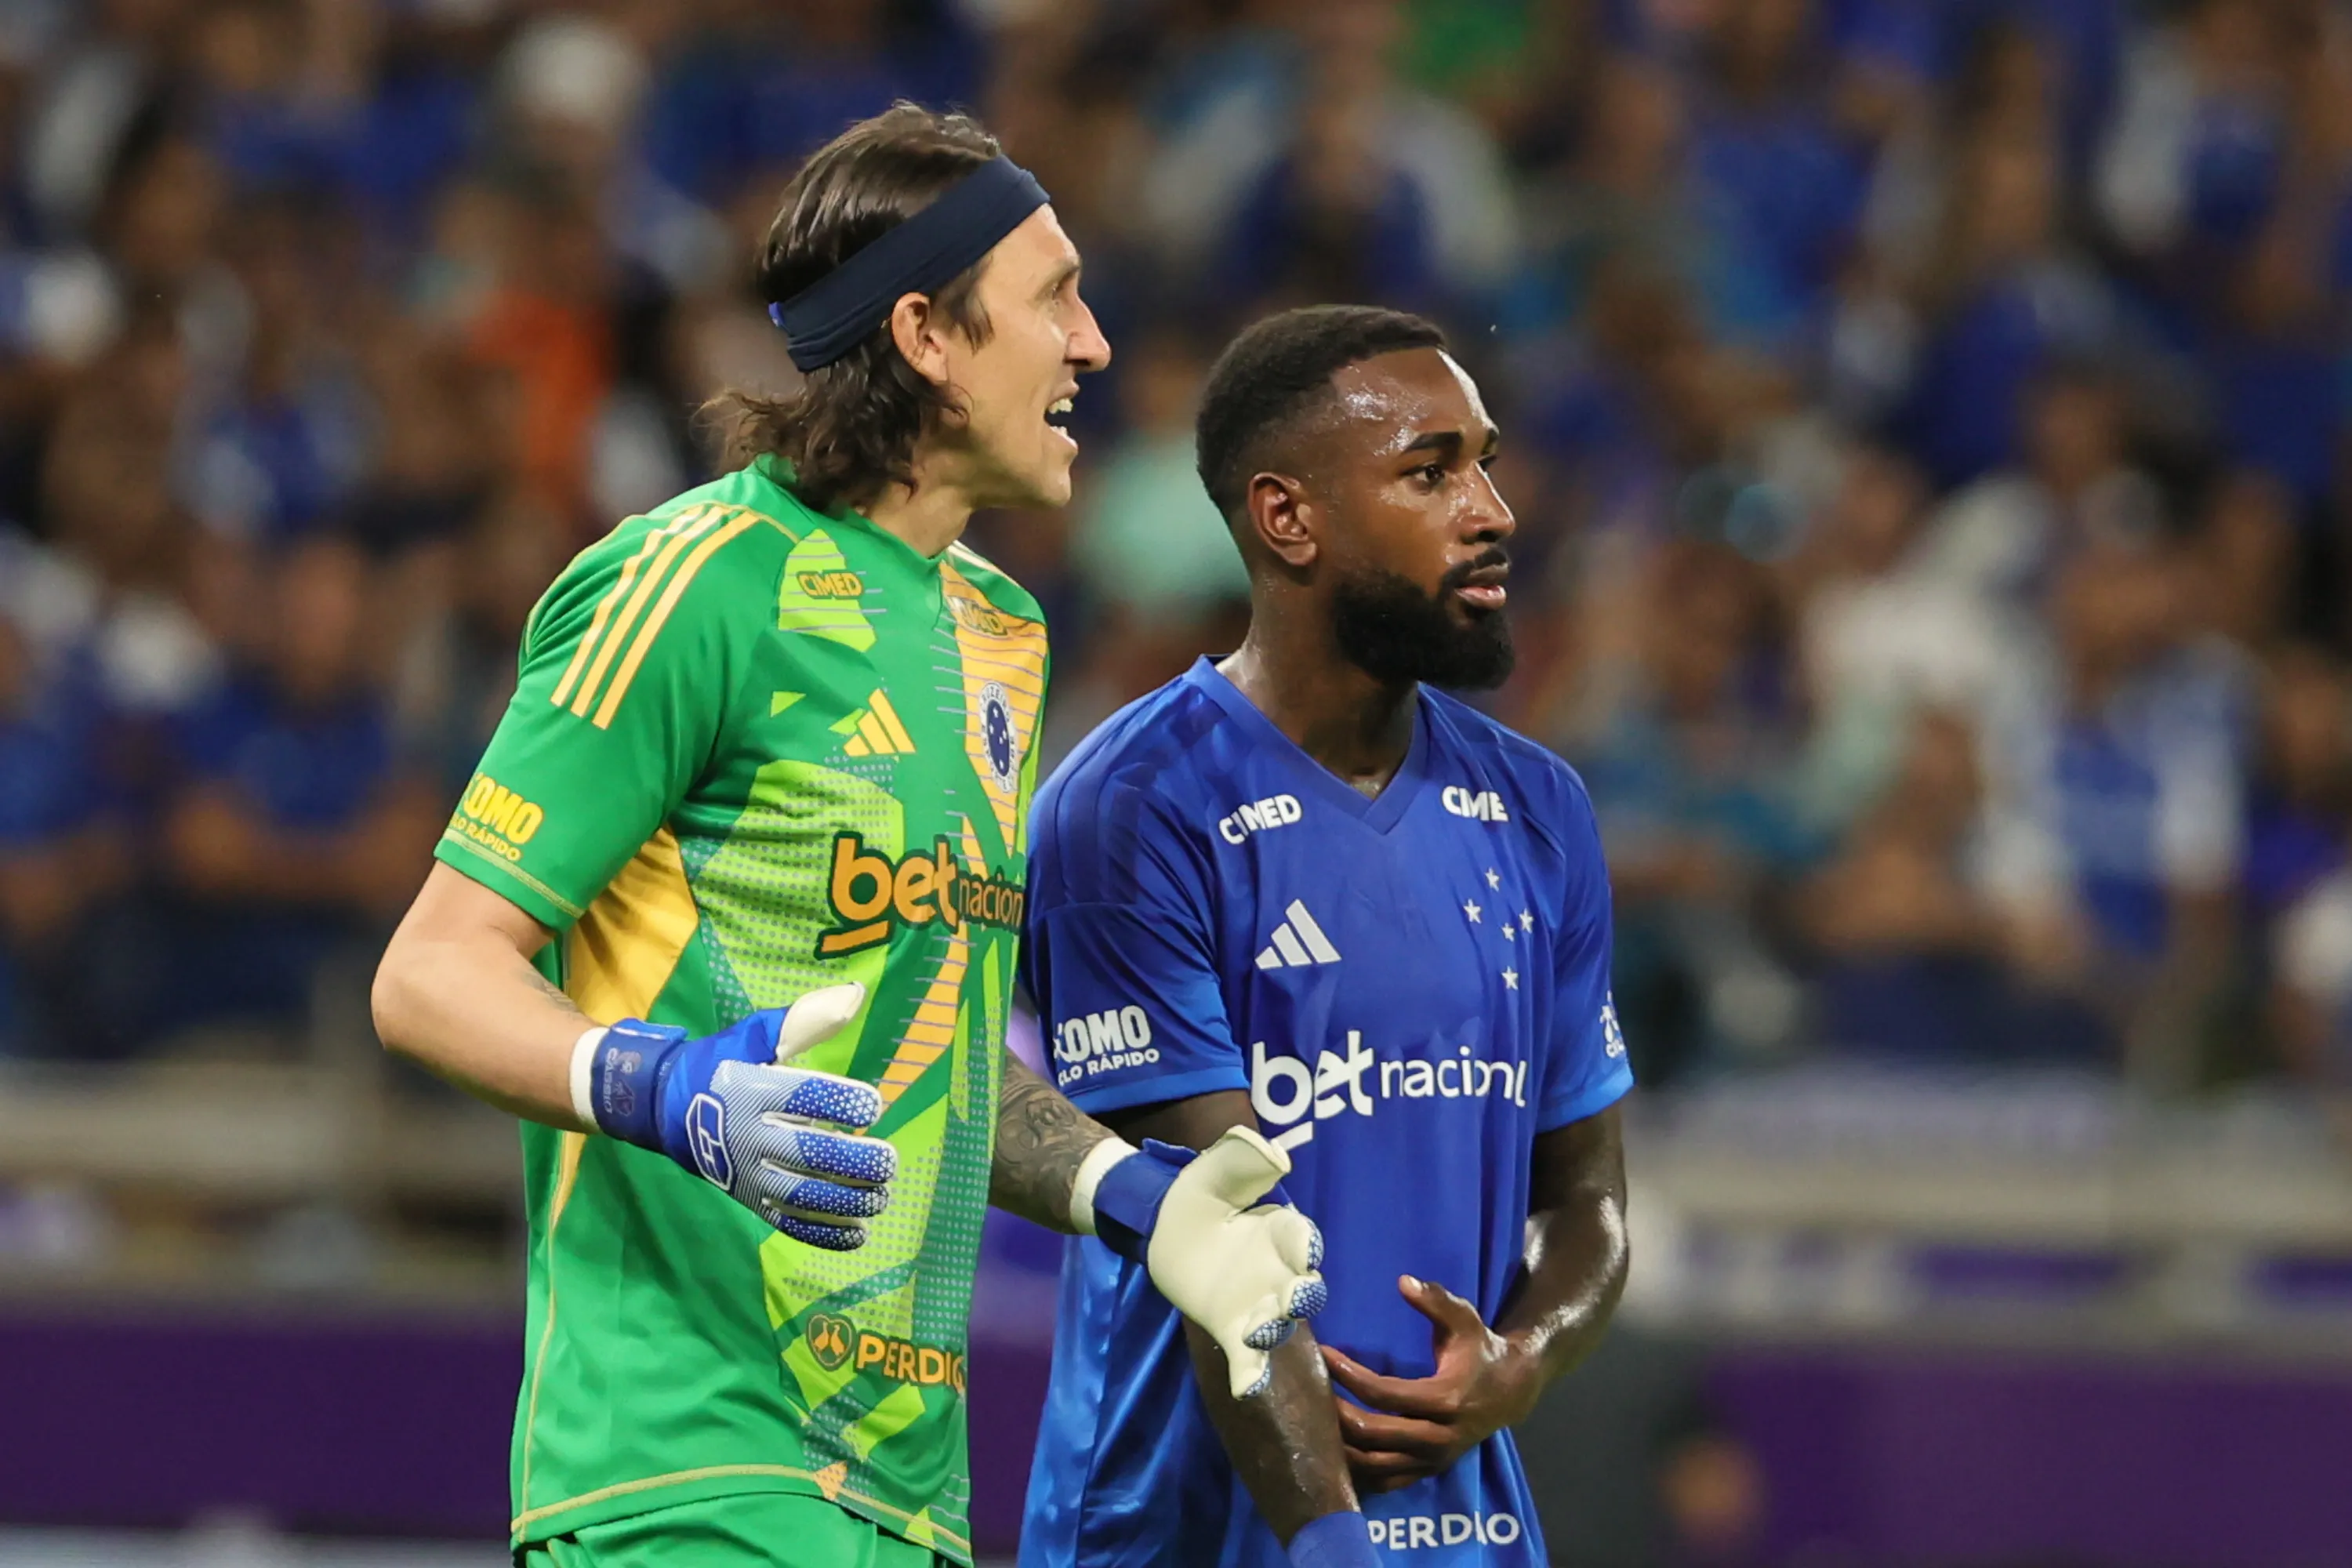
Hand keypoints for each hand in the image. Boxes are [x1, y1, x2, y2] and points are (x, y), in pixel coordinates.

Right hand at [583, 983, 896, 1249]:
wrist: (667, 1109)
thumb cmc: (724, 1063)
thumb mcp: (756, 1034)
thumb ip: (805, 1019)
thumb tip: (855, 997)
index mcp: (752, 1089)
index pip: (802, 1096)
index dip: (841, 1101)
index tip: (874, 1104)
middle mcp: (748, 1135)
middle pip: (808, 1154)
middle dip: (855, 1162)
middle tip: (889, 1161)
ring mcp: (747, 1173)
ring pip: (801, 1196)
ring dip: (847, 1201)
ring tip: (881, 1195)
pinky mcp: (749, 1200)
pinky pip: (787, 1223)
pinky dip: (824, 1233)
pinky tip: (859, 1232)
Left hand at [1084, 1128, 1329, 1399]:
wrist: (1163, 1224)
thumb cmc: (1199, 1193)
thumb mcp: (1216, 1167)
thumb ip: (1243, 1158)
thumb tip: (1273, 1156)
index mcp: (1281, 1230)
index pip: (1303, 1239)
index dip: (1307, 1245)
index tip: (1306, 1252)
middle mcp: (1279, 1271)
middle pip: (1304, 1289)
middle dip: (1304, 1295)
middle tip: (1295, 1298)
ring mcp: (1257, 1304)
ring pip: (1279, 1325)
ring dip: (1274, 1329)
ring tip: (1258, 1331)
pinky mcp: (1231, 1328)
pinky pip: (1247, 1357)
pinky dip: (1251, 1374)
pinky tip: (1246, 1388)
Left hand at [1321, 1275, 1543, 1493]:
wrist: (1510, 1392)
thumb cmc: (1480, 1350)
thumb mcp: (1464, 1320)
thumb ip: (1436, 1300)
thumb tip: (1403, 1281)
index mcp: (1445, 1401)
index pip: (1384, 1394)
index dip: (1349, 1375)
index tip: (1324, 1355)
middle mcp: (1438, 1438)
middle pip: (1373, 1434)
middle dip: (1336, 1413)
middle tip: (1309, 1391)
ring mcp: (1432, 1460)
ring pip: (1374, 1465)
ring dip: (1340, 1446)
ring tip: (1313, 1420)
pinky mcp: (1427, 1472)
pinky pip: (1384, 1481)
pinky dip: (1357, 1470)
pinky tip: (1332, 1450)